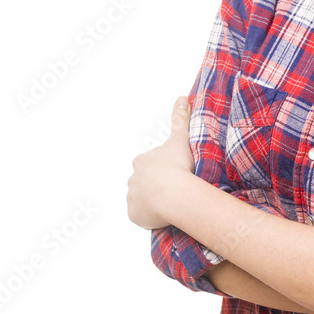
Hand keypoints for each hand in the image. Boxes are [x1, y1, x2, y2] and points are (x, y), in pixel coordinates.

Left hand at [126, 97, 195, 228]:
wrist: (174, 193)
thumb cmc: (178, 166)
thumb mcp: (180, 140)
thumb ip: (180, 119)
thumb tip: (181, 97)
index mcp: (142, 161)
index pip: (151, 165)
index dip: (164, 170)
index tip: (176, 174)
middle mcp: (132, 178)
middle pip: (145, 183)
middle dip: (157, 186)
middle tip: (175, 190)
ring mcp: (132, 197)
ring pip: (143, 200)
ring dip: (154, 202)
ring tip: (171, 205)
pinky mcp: (134, 214)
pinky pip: (142, 216)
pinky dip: (151, 217)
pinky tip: (164, 216)